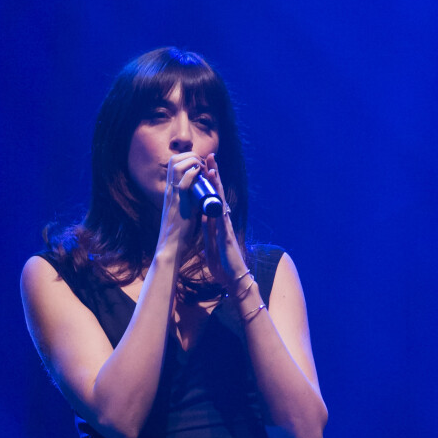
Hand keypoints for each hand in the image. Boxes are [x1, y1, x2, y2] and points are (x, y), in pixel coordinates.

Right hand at [157, 153, 204, 250]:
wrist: (171, 247)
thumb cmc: (178, 233)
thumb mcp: (184, 211)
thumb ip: (190, 201)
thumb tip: (201, 196)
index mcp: (171, 191)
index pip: (174, 164)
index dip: (188, 158)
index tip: (201, 165)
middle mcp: (170, 190)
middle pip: (174, 160)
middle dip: (191, 156)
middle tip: (203, 165)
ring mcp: (173, 196)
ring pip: (177, 166)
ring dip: (192, 162)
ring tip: (203, 169)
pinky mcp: (179, 204)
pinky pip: (183, 183)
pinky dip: (192, 175)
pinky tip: (199, 174)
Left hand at [201, 153, 246, 286]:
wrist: (233, 279)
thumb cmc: (224, 265)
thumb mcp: (211, 247)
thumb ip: (208, 235)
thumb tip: (204, 224)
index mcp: (218, 224)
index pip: (212, 199)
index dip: (209, 184)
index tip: (204, 168)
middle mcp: (223, 222)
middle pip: (218, 194)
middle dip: (214, 175)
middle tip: (210, 157)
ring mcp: (226, 227)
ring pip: (221, 201)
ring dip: (217, 184)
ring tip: (212, 167)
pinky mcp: (227, 235)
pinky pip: (221, 217)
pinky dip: (218, 205)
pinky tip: (215, 195)